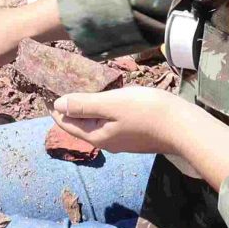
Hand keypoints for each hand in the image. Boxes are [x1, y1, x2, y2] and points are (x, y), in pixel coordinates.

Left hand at [51, 87, 184, 161]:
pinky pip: (111, 122)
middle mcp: (107, 142)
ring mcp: (122, 140)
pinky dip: (103, 110)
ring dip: (86, 108)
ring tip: (81, 89)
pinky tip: (107, 98)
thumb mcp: (111, 104)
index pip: (66, 123)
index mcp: (96, 136)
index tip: (45, 91)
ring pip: (96, 123)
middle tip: (61, 86)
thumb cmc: (146, 112)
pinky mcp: (135, 135)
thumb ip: (84, 105)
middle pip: (80, 125)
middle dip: (69, 108)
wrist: (184, 127)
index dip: (54, 107)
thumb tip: (57, 105)